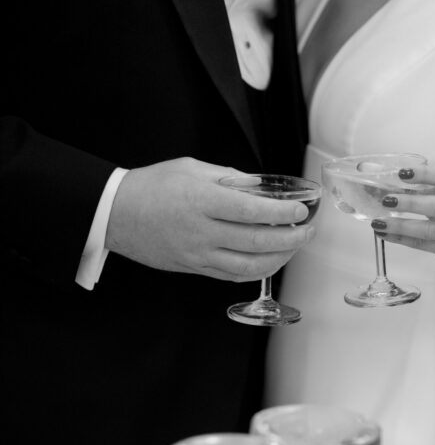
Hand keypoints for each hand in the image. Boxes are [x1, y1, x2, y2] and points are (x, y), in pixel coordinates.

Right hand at [105, 157, 314, 280]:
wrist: (116, 214)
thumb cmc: (152, 187)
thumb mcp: (191, 169)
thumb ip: (229, 179)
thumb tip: (260, 189)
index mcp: (202, 201)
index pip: (252, 211)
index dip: (282, 213)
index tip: (301, 210)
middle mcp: (202, 232)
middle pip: (257, 241)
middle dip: (290, 238)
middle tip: (308, 230)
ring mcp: (198, 255)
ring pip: (249, 265)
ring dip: (279, 258)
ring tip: (294, 247)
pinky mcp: (195, 268)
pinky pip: (233, 275)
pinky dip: (258, 270)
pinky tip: (271, 260)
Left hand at [369, 162, 434, 262]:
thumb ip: (424, 187)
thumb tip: (383, 183)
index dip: (424, 174)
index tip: (402, 173)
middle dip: (410, 203)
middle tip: (387, 200)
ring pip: (430, 230)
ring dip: (402, 226)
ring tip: (379, 222)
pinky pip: (422, 244)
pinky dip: (401, 238)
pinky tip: (385, 233)